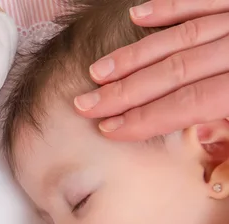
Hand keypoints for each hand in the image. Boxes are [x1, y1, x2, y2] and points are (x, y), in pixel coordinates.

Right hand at [73, 0, 228, 140]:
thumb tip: (202, 143)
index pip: (188, 103)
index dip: (145, 118)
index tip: (109, 129)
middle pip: (175, 71)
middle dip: (124, 90)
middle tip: (86, 104)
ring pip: (180, 37)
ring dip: (134, 55)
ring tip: (98, 71)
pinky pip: (202, 2)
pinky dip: (168, 7)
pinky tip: (136, 14)